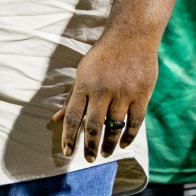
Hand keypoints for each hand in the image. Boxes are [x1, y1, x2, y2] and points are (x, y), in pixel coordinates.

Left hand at [51, 30, 157, 161]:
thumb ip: (71, 98)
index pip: (72, 116)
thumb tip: (55, 119)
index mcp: (84, 84)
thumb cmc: (102, 56)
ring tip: (103, 154)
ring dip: (108, 144)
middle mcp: (102, 91)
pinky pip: (135, 122)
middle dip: (89, 146)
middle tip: (88, 159)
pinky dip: (128, 137)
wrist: (131, 36)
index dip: (68, 136)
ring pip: (114, 127)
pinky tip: (122, 145)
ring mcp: (123, 93)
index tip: (67, 152)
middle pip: (93, 126)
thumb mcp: (82, 73)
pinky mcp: (141, 95)